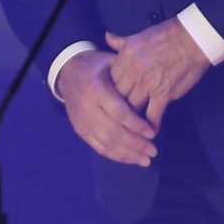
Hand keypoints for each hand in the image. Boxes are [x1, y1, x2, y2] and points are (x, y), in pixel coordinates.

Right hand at [61, 50, 158, 165]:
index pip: (118, 112)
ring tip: (146, 159)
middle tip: (153, 151)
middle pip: (113, 132)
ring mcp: (82, 121)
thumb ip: (130, 78)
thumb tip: (154, 93)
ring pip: (106, 143)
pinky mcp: (80, 130)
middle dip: (135, 144)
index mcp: (96, 88)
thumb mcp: (114, 63)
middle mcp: (87, 107)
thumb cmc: (98, 67)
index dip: (136, 125)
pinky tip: (131, 159)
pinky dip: (116, 155)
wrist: (69, 72)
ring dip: (127, 154)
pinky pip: (98, 147)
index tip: (152, 133)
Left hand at [105, 19, 212, 129]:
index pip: (109, 80)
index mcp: (125, 56)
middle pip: (117, 96)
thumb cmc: (168, 35)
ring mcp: (147, 84)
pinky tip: (150, 131)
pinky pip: (152, 115)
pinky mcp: (163, 93)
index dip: (110, 91)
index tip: (113, 98)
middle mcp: (133, 71)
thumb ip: (121, 42)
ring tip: (132, 126)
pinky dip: (150, 125)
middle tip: (119, 116)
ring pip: (131, 107)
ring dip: (132, 118)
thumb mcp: (140, 35)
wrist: (193, 38)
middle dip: (117, 107)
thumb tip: (107, 37)